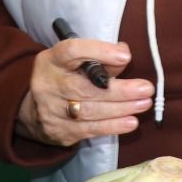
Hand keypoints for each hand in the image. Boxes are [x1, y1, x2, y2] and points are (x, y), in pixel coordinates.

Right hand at [16, 38, 151, 146]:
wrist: (35, 109)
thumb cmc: (66, 78)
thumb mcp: (76, 61)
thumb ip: (101, 58)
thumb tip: (124, 55)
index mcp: (52, 60)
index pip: (72, 51)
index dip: (99, 51)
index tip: (126, 56)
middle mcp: (48, 84)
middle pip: (85, 88)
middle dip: (120, 90)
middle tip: (146, 89)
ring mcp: (50, 110)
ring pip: (89, 111)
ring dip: (121, 109)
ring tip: (144, 104)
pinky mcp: (58, 131)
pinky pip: (88, 129)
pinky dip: (112, 126)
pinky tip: (130, 122)